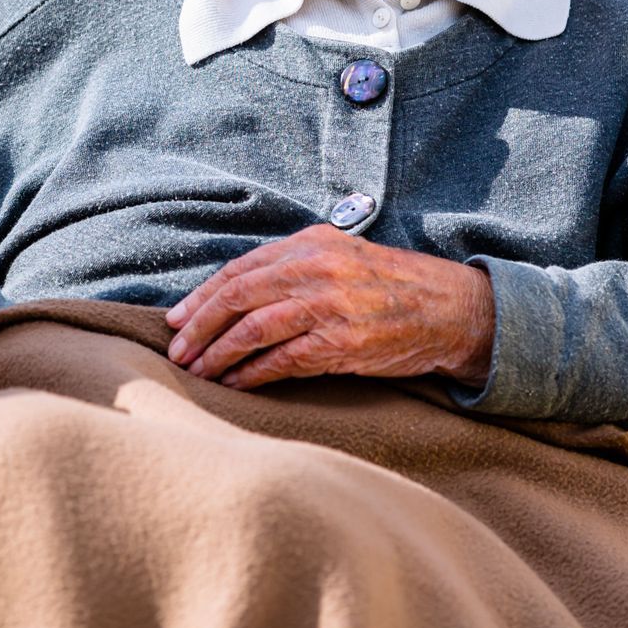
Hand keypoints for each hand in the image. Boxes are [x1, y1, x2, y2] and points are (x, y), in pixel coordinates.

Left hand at [163, 226, 494, 390]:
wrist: (450, 309)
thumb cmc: (390, 285)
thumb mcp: (340, 255)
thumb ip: (293, 265)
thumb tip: (235, 293)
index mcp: (309, 243)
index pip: (239, 270)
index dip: (201, 297)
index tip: (176, 320)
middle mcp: (314, 268)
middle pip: (237, 297)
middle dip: (199, 327)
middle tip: (177, 351)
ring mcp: (328, 305)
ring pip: (252, 330)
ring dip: (218, 355)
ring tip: (198, 371)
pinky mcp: (342, 342)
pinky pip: (282, 361)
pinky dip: (252, 375)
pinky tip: (235, 385)